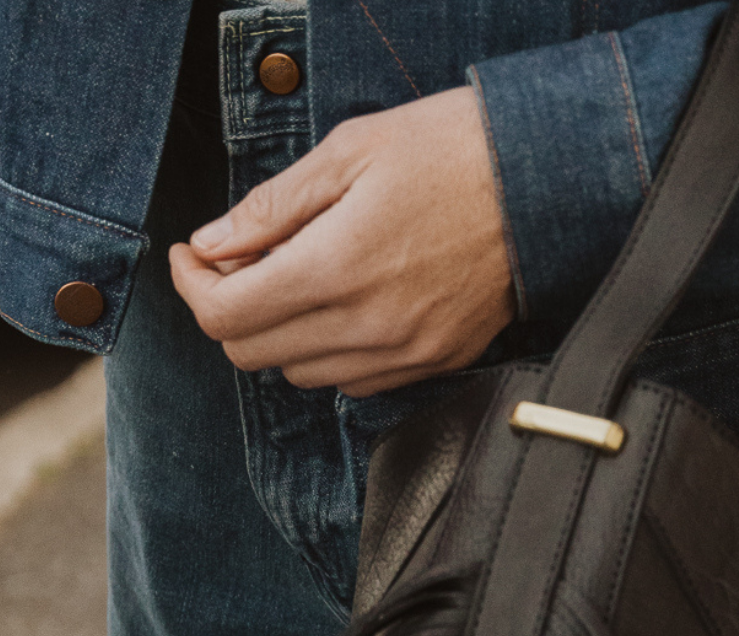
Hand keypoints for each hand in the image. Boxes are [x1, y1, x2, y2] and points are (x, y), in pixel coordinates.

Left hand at [169, 86, 515, 397]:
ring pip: (298, 375)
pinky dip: (328, 351)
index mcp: (335, 268)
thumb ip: (270, 208)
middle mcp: (364, 327)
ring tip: (297, 276)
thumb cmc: (453, 150)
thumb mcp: (350, 152)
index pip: (225, 315)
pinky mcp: (428, 365)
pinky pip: (350, 383)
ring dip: (279, 333)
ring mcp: (399, 355)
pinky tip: (343, 302)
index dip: (192, 288)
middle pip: (252, 355)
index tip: (191, 257)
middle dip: (228, 310)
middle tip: (235, 263)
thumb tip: (210, 245)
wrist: (548, 183)